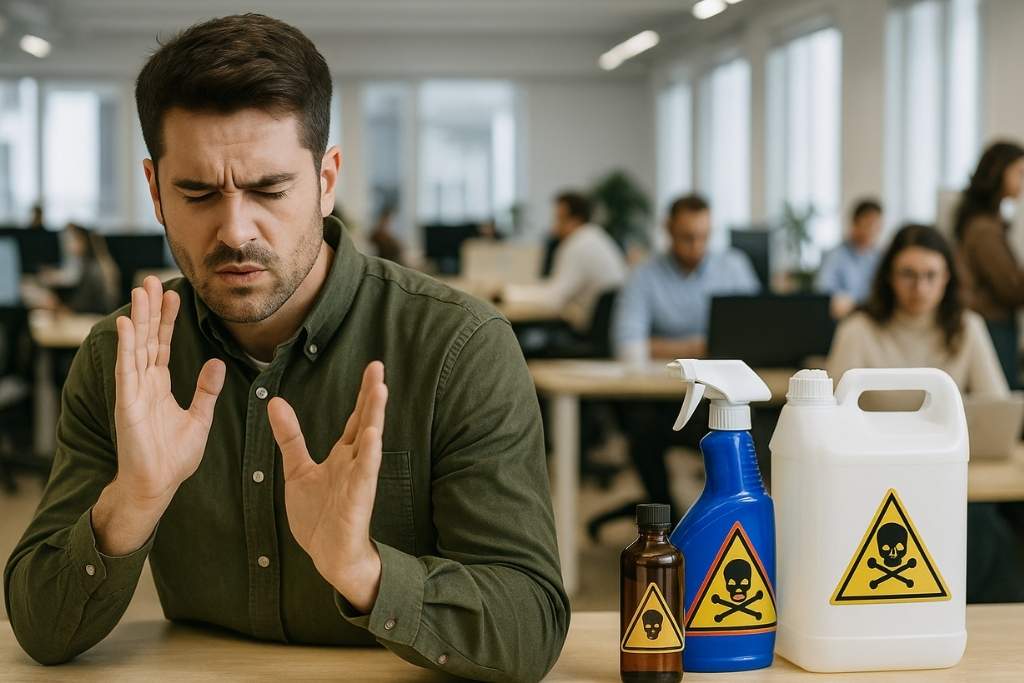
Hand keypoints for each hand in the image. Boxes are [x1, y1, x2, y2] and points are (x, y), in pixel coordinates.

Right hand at [112, 276, 224, 509]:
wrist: (157, 484)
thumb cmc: (174, 457)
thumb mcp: (200, 418)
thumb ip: (206, 391)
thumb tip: (217, 364)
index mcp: (158, 386)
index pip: (161, 344)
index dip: (166, 320)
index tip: (173, 295)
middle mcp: (143, 383)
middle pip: (145, 338)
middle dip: (149, 309)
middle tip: (151, 280)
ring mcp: (133, 391)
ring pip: (135, 346)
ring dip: (137, 318)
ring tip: (140, 290)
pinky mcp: (128, 402)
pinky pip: (126, 369)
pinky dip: (126, 346)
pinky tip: (126, 324)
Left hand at [267, 361, 387, 612]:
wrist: (329, 554)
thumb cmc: (318, 515)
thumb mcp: (297, 470)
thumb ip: (290, 437)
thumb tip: (275, 402)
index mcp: (343, 455)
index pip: (356, 417)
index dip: (363, 393)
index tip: (372, 365)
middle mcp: (354, 461)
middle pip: (366, 420)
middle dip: (372, 394)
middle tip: (378, 366)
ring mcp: (358, 477)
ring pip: (369, 441)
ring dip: (375, 415)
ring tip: (380, 389)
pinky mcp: (359, 496)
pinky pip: (365, 472)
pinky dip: (369, 454)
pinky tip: (373, 436)